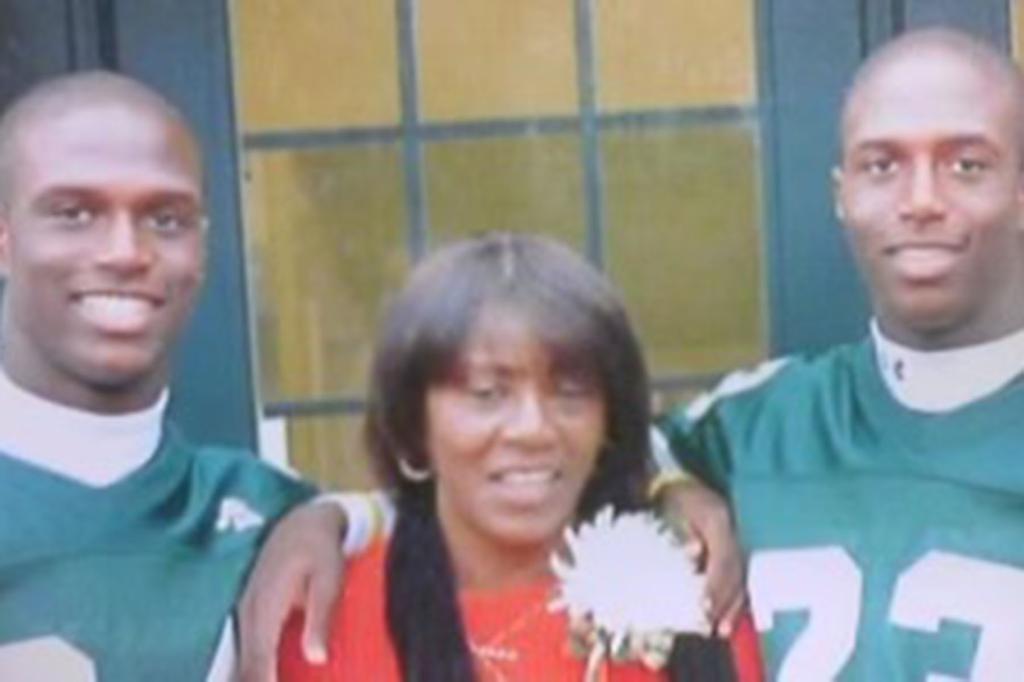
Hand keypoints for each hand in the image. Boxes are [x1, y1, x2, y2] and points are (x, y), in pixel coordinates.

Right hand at [237, 501, 346, 681]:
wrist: (302, 522)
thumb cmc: (321, 550)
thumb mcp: (329, 580)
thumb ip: (321, 618)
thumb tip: (316, 659)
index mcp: (265, 608)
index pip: (258, 662)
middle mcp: (248, 613)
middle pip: (244, 667)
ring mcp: (244, 612)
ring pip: (241, 660)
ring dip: (253, 677)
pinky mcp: (248, 612)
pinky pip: (246, 649)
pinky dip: (253, 669)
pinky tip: (266, 677)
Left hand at [660, 479, 745, 637]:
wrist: (680, 480)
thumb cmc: (674, 498)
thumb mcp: (674, 511)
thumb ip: (686, 533)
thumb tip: (696, 553)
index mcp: (720, 520)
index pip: (724, 560)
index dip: (716, 587)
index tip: (706, 609)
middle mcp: (736, 530)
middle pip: (738, 573)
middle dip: (727, 603)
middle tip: (714, 627)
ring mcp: (740, 537)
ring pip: (743, 577)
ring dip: (734, 605)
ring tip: (723, 629)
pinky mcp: (737, 544)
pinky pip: (742, 574)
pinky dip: (736, 596)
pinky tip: (730, 614)